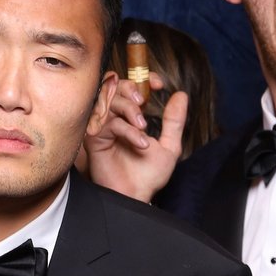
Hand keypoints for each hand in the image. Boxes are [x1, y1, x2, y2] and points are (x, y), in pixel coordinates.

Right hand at [82, 78, 185, 203]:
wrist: (137, 195)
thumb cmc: (149, 175)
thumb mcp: (169, 146)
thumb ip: (174, 122)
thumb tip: (181, 95)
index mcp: (131, 116)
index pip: (132, 86)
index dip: (144, 79)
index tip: (159, 84)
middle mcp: (115, 118)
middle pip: (117, 86)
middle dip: (132, 90)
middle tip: (144, 104)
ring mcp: (103, 126)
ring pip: (111, 101)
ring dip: (130, 111)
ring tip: (144, 129)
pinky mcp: (94, 138)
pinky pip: (109, 123)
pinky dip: (127, 130)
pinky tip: (140, 144)